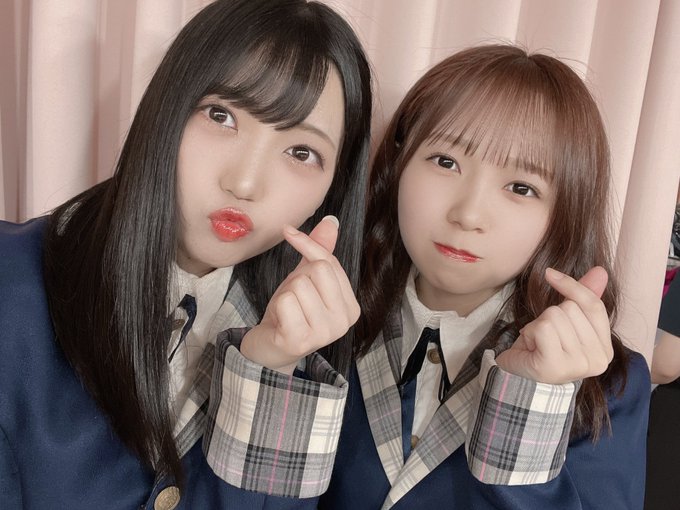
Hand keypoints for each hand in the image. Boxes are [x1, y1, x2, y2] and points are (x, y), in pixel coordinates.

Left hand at [240, 216, 359, 373]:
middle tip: (292, 297)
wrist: (269, 349)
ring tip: (286, 311)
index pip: (330, 262)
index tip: (288, 233)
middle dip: (297, 277)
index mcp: (352, 308)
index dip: (307, 245)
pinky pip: (286, 301)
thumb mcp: (306, 279)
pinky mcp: (301, 340)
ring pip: (299, 285)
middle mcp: (344, 322)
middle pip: (317, 271)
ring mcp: (324, 334)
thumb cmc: (290, 313)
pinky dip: (277, 306)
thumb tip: (332, 221)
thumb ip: (320, 252)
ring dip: (285, 294)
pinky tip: (280, 322)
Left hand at [495, 266, 613, 383]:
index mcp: (605, 350)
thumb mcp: (565, 322)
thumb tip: (600, 271)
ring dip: (537, 325)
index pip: (594, 306)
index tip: (550, 273)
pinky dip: (530, 332)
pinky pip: (543, 327)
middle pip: (570, 308)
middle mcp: (598, 360)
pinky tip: (531, 348)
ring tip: (537, 344)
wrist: (518, 378)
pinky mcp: (556, 366)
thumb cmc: (543, 349)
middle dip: (549, 316)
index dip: (572, 286)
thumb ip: (583, 298)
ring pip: (554, 315)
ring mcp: (578, 365)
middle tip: (544, 338)